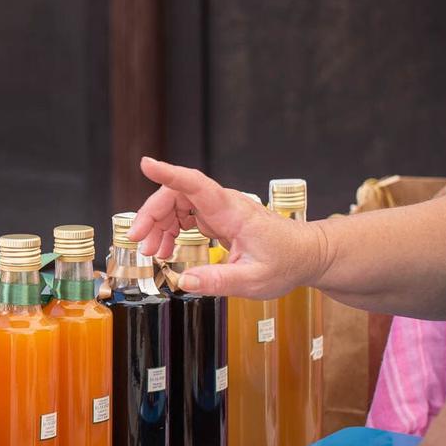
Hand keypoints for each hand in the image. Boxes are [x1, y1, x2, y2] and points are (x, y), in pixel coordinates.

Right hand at [125, 157, 326, 299]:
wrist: (307, 255)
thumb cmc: (287, 262)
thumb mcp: (254, 281)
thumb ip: (217, 281)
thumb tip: (183, 281)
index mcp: (233, 212)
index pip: (196, 184)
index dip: (169, 173)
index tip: (146, 164)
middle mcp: (224, 205)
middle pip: (177, 195)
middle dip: (152, 214)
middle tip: (138, 242)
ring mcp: (220, 210)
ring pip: (177, 204)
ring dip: (159, 225)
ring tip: (152, 252)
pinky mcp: (218, 218)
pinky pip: (186, 216)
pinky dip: (171, 230)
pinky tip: (166, 250)